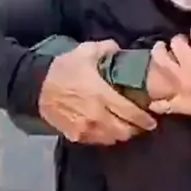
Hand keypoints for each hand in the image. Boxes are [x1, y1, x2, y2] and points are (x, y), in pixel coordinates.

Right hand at [40, 40, 157, 144]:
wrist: (37, 86)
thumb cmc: (63, 68)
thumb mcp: (85, 51)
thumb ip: (107, 49)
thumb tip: (120, 50)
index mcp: (102, 95)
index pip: (131, 113)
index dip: (144, 119)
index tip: (152, 119)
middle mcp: (97, 115)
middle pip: (125, 130)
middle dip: (136, 129)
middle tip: (141, 124)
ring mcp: (86, 128)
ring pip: (112, 138)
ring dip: (122, 135)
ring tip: (125, 128)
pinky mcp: (76, 135)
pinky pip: (97, 141)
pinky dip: (106, 137)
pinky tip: (108, 130)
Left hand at [148, 25, 190, 154]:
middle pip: (177, 44)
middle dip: (180, 40)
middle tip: (184, 42)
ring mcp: (184, 85)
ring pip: (162, 64)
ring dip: (160, 54)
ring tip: (160, 49)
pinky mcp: (183, 103)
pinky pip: (165, 103)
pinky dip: (158, 102)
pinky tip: (153, 100)